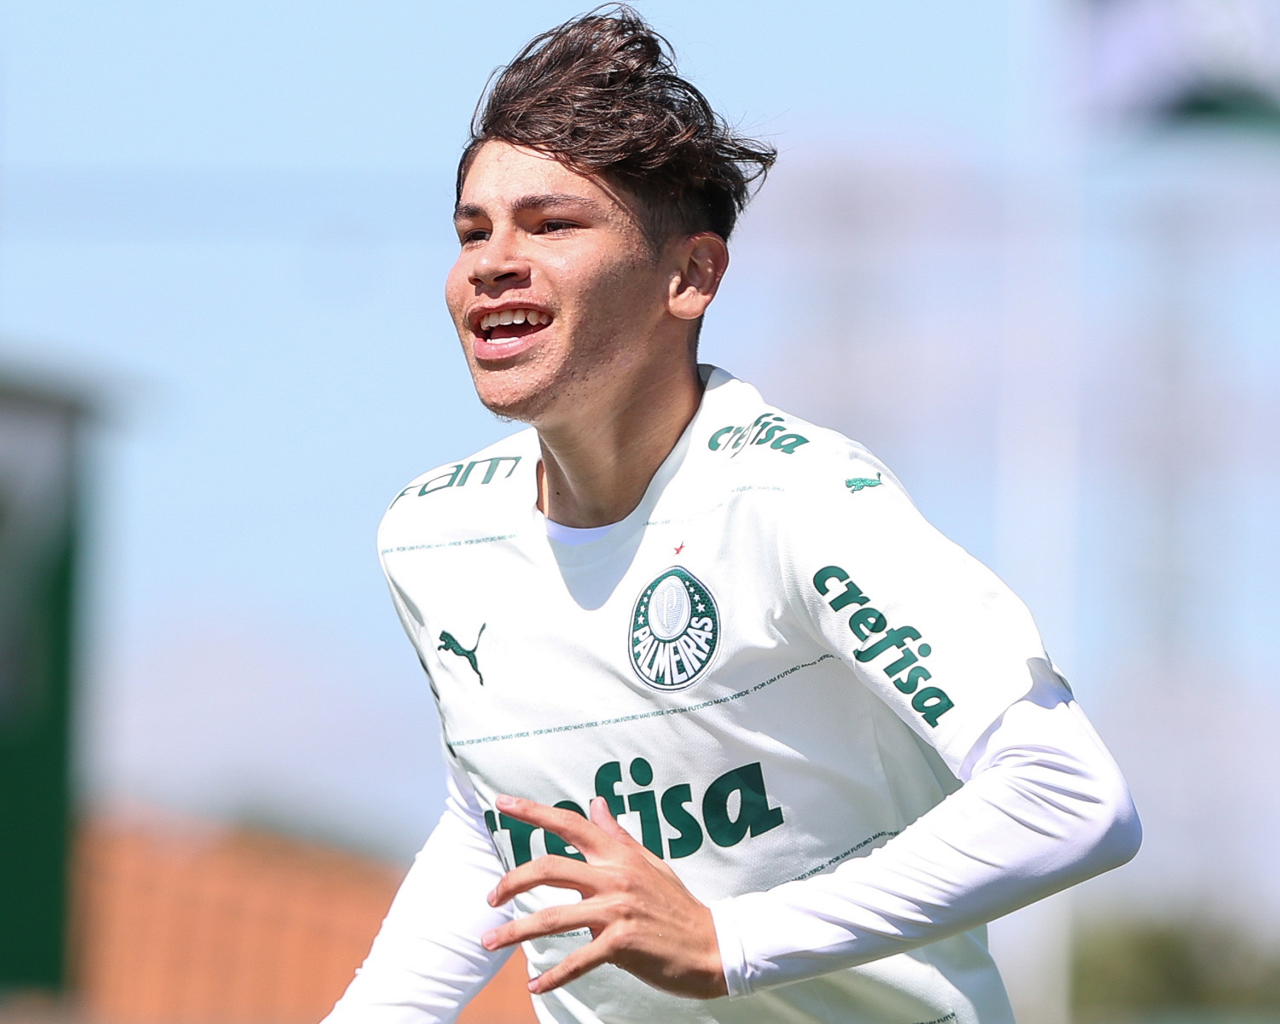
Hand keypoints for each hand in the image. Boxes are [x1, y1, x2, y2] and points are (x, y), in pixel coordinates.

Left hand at [481, 794, 727, 999]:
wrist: (713, 945)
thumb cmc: (677, 904)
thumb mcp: (649, 862)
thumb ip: (617, 836)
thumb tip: (595, 804)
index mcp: (618, 855)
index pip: (570, 824)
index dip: (532, 812)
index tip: (501, 803)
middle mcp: (614, 877)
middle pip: (547, 868)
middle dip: (510, 882)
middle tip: (490, 898)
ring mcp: (616, 911)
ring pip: (552, 918)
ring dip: (514, 932)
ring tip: (489, 942)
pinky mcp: (621, 944)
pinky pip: (577, 960)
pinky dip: (552, 975)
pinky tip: (535, 985)